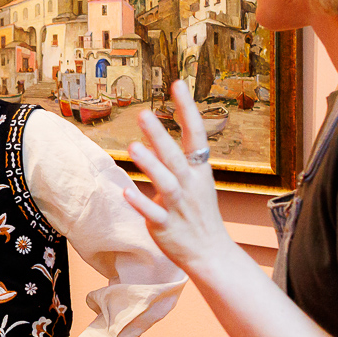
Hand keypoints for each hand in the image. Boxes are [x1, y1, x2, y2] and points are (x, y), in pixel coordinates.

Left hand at [121, 80, 233, 273]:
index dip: (187, 109)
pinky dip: (141, 202)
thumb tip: (152, 134)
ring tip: (133, 147)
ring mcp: (179, 206)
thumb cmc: (198, 212)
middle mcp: (190, 185)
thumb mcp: (193, 181)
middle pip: (176, 156)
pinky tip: (126, 190)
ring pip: (166, 183)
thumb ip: (173, 159)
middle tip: (143, 113)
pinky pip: (153, 213)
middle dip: (161, 135)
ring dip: (150, 165)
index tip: (177, 84)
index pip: (196, 134)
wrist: (211, 253)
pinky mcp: (166, 227)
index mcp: (199, 170)